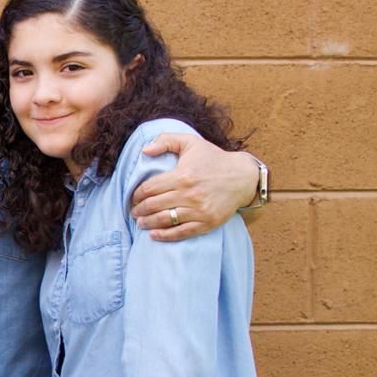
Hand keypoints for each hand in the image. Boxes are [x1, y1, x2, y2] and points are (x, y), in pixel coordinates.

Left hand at [130, 133, 257, 240]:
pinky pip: (181, 232)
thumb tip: (144, 150)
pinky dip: (165, 235)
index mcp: (182, 176)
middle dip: (138, 210)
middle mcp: (189, 195)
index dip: (137, 194)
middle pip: (153, 206)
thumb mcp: (191, 142)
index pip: (149, 188)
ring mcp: (198, 211)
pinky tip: (153, 234)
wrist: (243, 176)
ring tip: (140, 222)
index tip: (133, 197)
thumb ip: (166, 140)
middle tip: (134, 211)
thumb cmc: (213, 158)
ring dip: (147, 223)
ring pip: (164, 220)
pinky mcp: (207, 223)